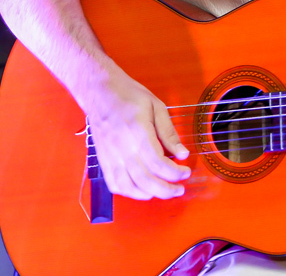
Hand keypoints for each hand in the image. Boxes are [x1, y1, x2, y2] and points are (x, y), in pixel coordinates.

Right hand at [80, 65, 190, 199]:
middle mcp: (122, 148)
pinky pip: (114, 184)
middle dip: (165, 190)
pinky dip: (129, 192)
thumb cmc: (128, 95)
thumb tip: (183, 154)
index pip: (158, 163)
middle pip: (145, 180)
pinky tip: (142, 189)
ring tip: (163, 191)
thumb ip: (169, 133)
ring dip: (148, 194)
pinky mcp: (103, 160)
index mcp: (138, 133)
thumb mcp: (157, 107)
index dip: (175, 173)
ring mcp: (110, 156)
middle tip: (179, 189)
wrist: (99, 91)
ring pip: (128, 186)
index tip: (186, 172)